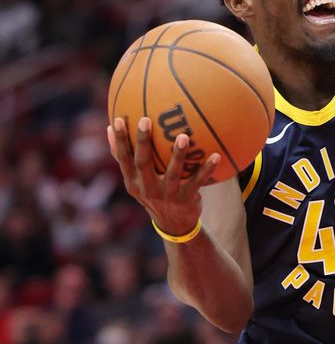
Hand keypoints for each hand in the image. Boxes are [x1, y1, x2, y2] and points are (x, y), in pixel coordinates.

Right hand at [107, 116, 218, 235]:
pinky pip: (198, 182)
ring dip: (178, 154)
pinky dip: (207, 169)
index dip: (119, 141)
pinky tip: (216, 155)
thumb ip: (125, 157)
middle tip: (145, 120)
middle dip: (143, 141)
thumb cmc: (153, 191)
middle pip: (143, 163)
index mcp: (133, 181)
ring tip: (183, 136)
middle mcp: (147, 188)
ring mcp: (167, 194)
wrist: (173, 224)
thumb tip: (109, 127)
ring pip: (173, 173)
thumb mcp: (136, 179)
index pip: (123, 158)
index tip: (117, 120)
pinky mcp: (186, 199)